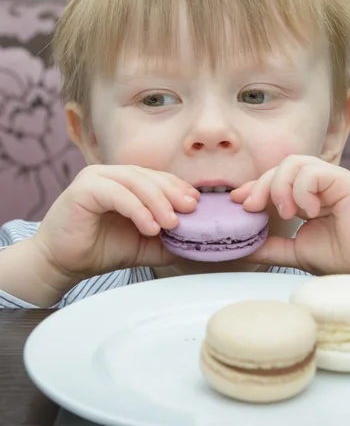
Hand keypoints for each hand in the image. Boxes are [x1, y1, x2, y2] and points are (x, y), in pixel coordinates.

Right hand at [32, 165, 199, 281]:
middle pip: (149, 176)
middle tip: (190, 210)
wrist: (62, 264)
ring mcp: (95, 178)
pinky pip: (118, 194)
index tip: (196, 203)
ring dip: (158, 202)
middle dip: (173, 193)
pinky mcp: (83, 189)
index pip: (156, 177)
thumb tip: (198, 238)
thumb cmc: (100, 250)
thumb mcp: (144, 244)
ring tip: (172, 223)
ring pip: (135, 181)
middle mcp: (109, 174)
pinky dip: (138, 209)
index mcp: (123, 181)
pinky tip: (150, 227)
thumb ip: (168, 238)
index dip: (177, 187)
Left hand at [231, 155, 349, 279]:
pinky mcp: (344, 180)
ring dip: (281, 186)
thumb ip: (270, 246)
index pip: (273, 179)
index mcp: (305, 195)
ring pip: (294, 162)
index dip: (253, 187)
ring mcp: (331, 179)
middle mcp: (317, 183)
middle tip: (251, 208)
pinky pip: (313, 171)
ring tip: (287, 212)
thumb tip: (240, 247)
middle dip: (260, 185)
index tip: (237, 203)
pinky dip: (303, 190)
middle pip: (279, 167)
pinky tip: (309, 211)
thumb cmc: (340, 257)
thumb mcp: (294, 251)